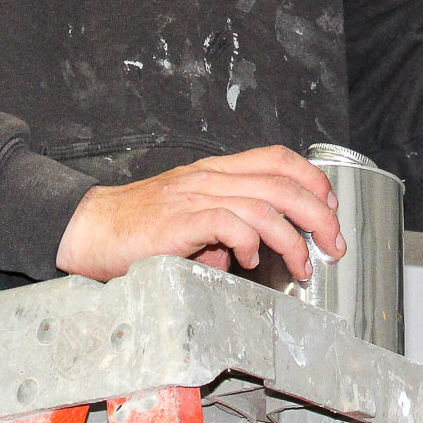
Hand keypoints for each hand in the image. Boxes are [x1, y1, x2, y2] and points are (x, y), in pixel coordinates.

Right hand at [54, 145, 343, 282]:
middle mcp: (209, 177)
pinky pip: (228, 222)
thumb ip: (222, 230)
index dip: (311, 178)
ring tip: (303, 263)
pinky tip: (252, 259)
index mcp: (214, 172)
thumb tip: (248, 253)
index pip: (275, 158)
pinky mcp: (179, 221)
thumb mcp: (189, 220)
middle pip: (281, 182)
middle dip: (318, 212)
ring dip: (293, 237)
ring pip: (263, 204)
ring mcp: (194, 196)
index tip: (330, 204)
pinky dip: (250, 241)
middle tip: (334, 242)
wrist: (89, 229)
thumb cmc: (137, 228)